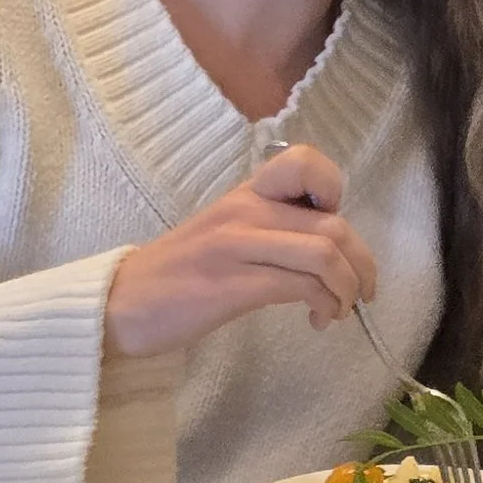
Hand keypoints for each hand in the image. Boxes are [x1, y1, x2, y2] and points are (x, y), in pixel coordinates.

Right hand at [102, 145, 377, 359]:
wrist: (120, 303)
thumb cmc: (178, 275)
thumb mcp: (226, 234)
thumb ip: (270, 228)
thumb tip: (327, 248)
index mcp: (246, 194)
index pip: (305, 162)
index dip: (336, 192)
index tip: (336, 233)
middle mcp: (244, 210)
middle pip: (332, 224)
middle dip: (362, 264)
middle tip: (361, 292)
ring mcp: (236, 246)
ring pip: (323, 254)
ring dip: (347, 289)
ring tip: (339, 310)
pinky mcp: (231, 285)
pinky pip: (300, 287)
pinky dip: (323, 306)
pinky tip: (317, 320)